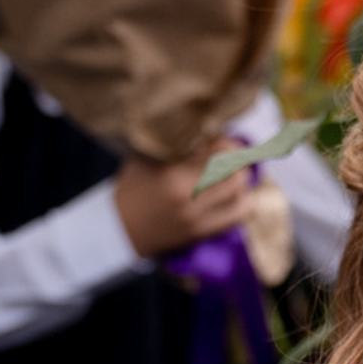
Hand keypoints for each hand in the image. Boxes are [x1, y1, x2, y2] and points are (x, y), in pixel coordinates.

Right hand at [114, 151, 255, 257]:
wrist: (120, 228)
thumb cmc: (132, 188)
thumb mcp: (144, 159)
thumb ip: (172, 146)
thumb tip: (203, 131)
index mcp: (172, 175)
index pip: (214, 152)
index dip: (223, 142)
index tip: (220, 138)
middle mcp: (187, 197)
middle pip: (232, 172)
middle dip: (236, 159)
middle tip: (231, 154)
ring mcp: (196, 217)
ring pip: (238, 193)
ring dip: (241, 180)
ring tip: (234, 172)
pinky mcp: (201, 232)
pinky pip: (236, 217)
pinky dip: (242, 202)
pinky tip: (236, 195)